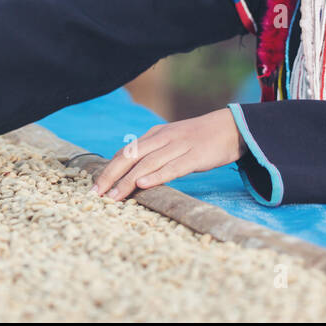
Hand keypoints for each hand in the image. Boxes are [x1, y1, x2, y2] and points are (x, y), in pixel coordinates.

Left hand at [90, 108, 243, 200]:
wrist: (231, 128)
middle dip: (111, 176)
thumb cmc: (199, 140)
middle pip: (131, 157)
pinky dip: (156, 176)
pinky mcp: (195, 156)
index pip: (125, 152)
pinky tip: (143, 184)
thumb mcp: (172, 142)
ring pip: (148, 163)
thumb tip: (133, 175)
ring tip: (114, 197)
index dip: (108, 170)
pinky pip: (172, 167)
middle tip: (96, 195)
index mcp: (155, 135)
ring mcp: (179, 146)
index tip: (94, 188)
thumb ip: (155, 154)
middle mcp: (163, 138)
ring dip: (128, 181)